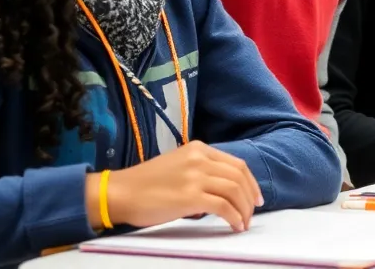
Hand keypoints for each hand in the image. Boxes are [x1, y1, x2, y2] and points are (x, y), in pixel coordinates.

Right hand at [87, 141, 263, 231]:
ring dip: (243, 209)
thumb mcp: (178, 165)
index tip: (254, 196)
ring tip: (243, 223)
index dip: (250, 182)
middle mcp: (200, 158)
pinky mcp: (190, 196)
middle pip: (239, 176)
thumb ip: (200, 171)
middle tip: (252, 212)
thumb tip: (220, 191)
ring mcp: (196, 176)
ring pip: (234, 191)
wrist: (120, 192)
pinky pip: (224, 207)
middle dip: (250, 196)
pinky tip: (234, 226)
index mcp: (198, 149)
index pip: (236, 163)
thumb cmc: (145, 184)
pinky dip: (234, 217)